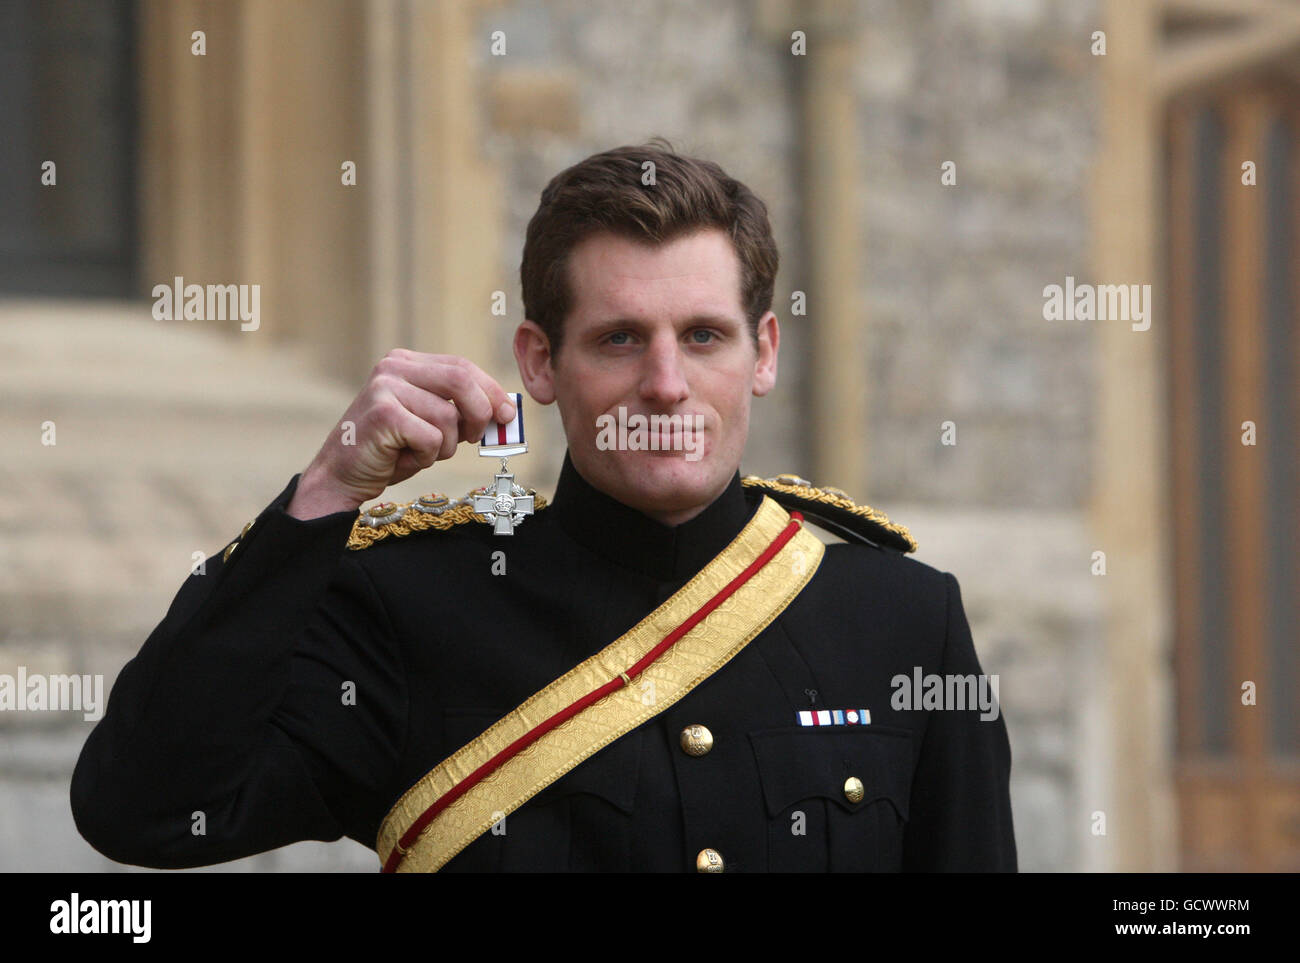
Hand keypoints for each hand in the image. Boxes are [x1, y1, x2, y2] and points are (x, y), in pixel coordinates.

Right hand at [287, 349, 516, 519]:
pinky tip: (403, 458)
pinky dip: (426, 457)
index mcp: (407, 363)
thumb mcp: (430, 423)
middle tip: (474, 438)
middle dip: (480, 413)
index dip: (491, 390)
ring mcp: (386, 388)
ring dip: (444, 447)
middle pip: (461, 380)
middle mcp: (394, 368)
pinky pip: (432, 438)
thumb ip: (459, 410)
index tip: (507, 413)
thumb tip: (505, 410)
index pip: (462, 366)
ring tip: (418, 453)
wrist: (341, 475)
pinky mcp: (383, 414)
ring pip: (449, 417)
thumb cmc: (390, 451)